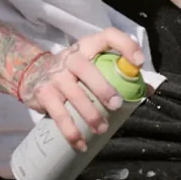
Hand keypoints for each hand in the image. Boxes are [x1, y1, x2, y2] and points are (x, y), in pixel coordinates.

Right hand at [17, 28, 144, 151]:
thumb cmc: (74, 70)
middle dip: (102, 87)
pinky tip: (80, 143)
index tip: (139, 63)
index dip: (125, 46)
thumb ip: (118, 74)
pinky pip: (57, 113)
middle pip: (86, 68)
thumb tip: (148, 90)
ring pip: (72, 93)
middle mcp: (71, 57)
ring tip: (101, 129)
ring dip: (88, 113)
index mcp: (89, 46)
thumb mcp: (93, 64)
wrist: (33, 73)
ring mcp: (56, 75)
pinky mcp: (44, 93)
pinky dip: (70, 131)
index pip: (109, 36)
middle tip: (117, 105)